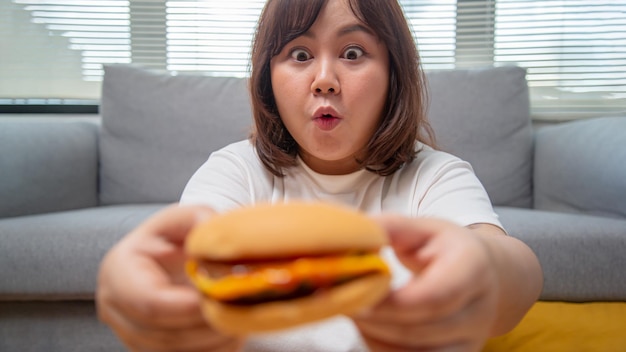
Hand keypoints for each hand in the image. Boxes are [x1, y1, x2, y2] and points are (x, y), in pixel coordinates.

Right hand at [96, 204, 241, 351]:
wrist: (172, 254)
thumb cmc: (178, 235)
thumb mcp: (188, 217)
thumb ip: (199, 219)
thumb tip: (209, 231)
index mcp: (119, 270)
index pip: (150, 302)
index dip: (189, 307)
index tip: (220, 298)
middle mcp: (115, 307)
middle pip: (162, 333)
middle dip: (206, 326)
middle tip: (241, 311)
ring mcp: (129, 332)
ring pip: (173, 351)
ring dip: (212, 341)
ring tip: (241, 319)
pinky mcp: (148, 347)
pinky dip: (211, 349)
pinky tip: (231, 332)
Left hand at [353, 216, 502, 351]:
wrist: (486, 274)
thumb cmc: (446, 248)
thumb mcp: (422, 228)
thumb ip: (388, 229)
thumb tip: (353, 232)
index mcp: (472, 269)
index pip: (434, 297)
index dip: (392, 304)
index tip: (356, 295)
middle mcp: (479, 310)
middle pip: (421, 330)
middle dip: (375, 321)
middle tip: (341, 302)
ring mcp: (471, 341)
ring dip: (375, 338)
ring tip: (353, 312)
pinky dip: (384, 349)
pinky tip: (368, 328)